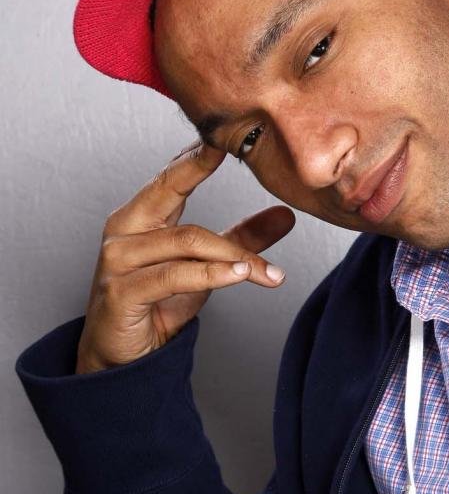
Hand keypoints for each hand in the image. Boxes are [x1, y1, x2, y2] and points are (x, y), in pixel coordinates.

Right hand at [75, 140, 294, 373]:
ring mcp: (120, 261)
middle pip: (168, 191)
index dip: (196, 154)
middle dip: (198, 166)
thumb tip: (285, 216)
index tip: (224, 133)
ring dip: (234, 253)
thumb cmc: (156, 305)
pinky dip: (214, 274)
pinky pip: (175, 275)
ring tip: (266, 269)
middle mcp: (125, 231)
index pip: (170, 176)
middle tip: (231, 150)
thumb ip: (241, 240)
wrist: (122, 360)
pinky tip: (241, 275)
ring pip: (187, 241)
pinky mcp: (122, 293)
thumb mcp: (206, 268)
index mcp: (140, 218)